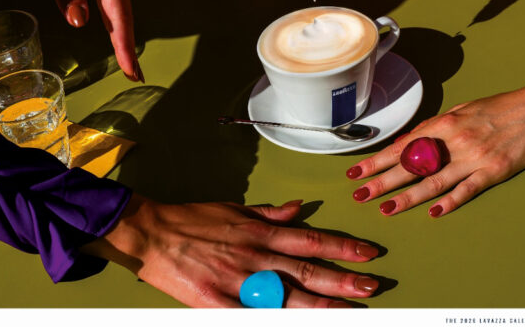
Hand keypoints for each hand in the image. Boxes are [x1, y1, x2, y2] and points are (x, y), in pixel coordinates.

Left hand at [29, 0, 141, 81]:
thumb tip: (79, 23)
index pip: (119, 15)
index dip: (124, 45)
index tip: (131, 70)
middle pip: (125, 14)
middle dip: (128, 46)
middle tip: (134, 74)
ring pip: (121, 7)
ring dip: (123, 34)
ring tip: (127, 61)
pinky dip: (115, 18)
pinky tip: (113, 30)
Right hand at [83, 194, 380, 306]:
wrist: (153, 233)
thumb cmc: (192, 220)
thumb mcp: (234, 208)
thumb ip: (270, 212)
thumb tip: (300, 208)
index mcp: (259, 232)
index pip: (310, 240)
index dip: (341, 247)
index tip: (367, 253)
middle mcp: (255, 256)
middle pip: (307, 270)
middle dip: (342, 280)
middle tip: (371, 286)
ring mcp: (238, 280)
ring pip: (287, 295)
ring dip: (321, 303)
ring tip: (350, 309)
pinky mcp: (218, 302)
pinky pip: (254, 315)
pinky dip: (275, 319)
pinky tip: (296, 322)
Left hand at [347, 69, 524, 216]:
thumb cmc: (500, 108)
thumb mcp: (462, 110)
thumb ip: (435, 127)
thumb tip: (408, 143)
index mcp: (445, 123)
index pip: (402, 146)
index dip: (377, 160)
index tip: (356, 172)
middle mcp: (455, 140)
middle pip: (411, 165)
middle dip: (382, 181)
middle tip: (359, 194)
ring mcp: (474, 157)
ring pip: (434, 181)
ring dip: (408, 197)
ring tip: (385, 209)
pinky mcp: (494, 171)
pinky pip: (467, 189)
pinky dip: (450, 201)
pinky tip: (433, 212)